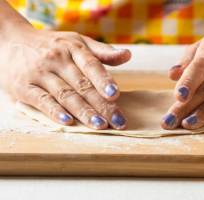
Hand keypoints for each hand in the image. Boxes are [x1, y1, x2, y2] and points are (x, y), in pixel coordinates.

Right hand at [0, 29, 130, 129]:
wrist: (11, 42)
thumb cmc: (53, 45)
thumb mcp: (77, 42)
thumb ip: (102, 52)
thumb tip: (128, 55)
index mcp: (73, 48)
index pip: (91, 65)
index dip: (103, 80)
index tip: (115, 95)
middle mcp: (57, 59)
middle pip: (82, 85)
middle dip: (102, 105)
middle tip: (118, 121)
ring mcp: (40, 73)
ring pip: (65, 95)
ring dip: (83, 112)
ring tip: (100, 125)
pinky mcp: (24, 87)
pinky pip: (42, 101)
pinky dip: (54, 112)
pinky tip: (68, 122)